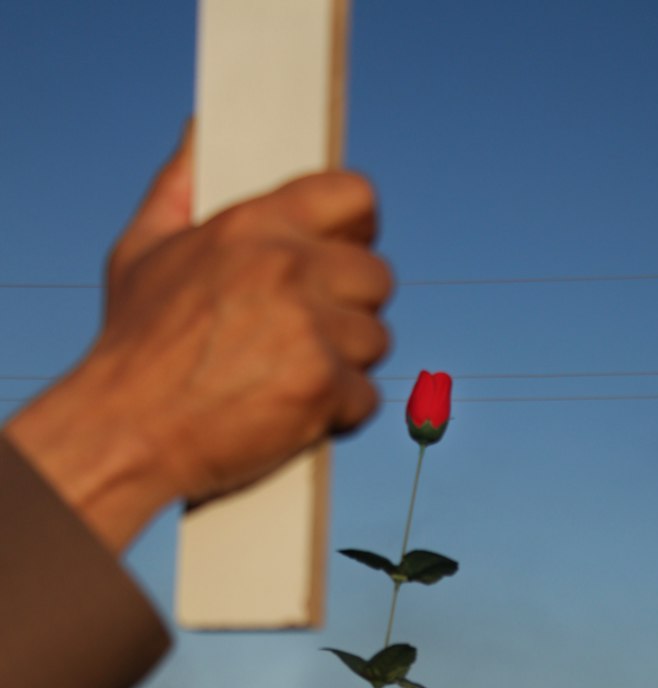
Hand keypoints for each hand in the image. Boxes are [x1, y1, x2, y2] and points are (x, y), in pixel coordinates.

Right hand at [6, 130, 391, 550]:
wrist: (126, 431)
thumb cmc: (134, 347)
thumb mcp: (143, 250)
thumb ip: (180, 186)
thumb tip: (200, 131)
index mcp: (252, 225)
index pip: (354, 196)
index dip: (359, 228)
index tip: (347, 251)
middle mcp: (287, 268)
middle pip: (376, 275)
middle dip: (351, 307)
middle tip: (312, 333)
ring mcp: (310, 328)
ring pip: (375, 338)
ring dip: (347, 362)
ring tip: (295, 375)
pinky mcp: (323, 386)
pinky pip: (367, 395)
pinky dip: (340, 412)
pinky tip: (298, 412)